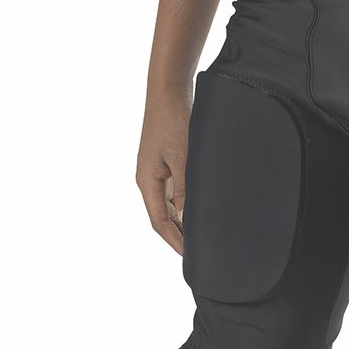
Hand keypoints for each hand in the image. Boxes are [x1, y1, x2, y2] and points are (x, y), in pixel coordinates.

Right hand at [136, 97, 190, 253]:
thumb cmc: (174, 120)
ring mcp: (156, 173)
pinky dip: (184, 205)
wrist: (169, 91)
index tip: (190, 256)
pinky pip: (173, 193)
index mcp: (147, 181)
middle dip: (179, 236)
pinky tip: (198, 211)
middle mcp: (148, 180)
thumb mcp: (183, 158)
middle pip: (163, 218)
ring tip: (201, 236)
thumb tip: (186, 218)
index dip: (175, 241)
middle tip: (200, 251)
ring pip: (168, 206)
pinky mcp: (165, 164)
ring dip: (182, 221)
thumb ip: (185, 190)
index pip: (159, 222)